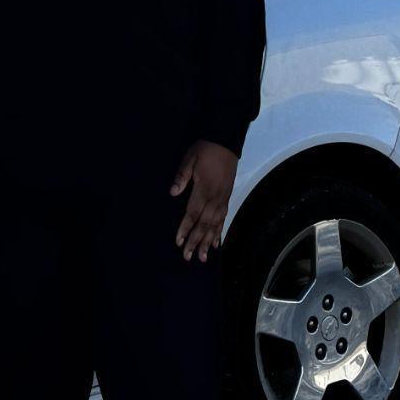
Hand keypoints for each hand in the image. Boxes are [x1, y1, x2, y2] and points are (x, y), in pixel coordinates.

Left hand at [170, 140, 237, 261]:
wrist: (225, 142)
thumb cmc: (205, 150)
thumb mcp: (190, 158)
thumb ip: (182, 176)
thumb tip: (172, 193)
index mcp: (204, 189)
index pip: (192, 213)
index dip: (185, 228)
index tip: (179, 242)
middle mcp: (215, 198)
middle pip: (204, 224)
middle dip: (195, 241)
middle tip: (188, 256)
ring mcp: (222, 200)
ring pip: (215, 225)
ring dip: (208, 242)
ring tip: (202, 257)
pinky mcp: (227, 198)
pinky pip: (223, 219)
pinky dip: (219, 232)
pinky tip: (216, 244)